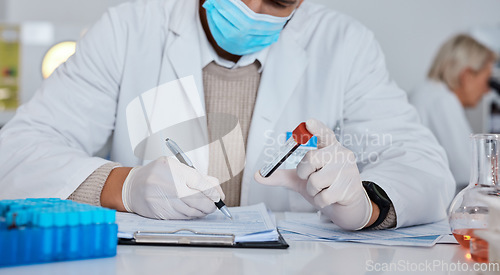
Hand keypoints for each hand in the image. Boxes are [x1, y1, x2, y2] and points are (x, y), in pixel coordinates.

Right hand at [121, 156, 224, 218]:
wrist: (132, 187)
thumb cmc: (157, 174)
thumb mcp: (176, 167)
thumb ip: (196, 175)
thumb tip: (216, 188)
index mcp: (173, 169)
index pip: (199, 182)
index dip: (213, 192)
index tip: (219, 197)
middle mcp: (168, 185)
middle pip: (198, 199)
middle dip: (211, 204)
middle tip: (216, 204)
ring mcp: (164, 201)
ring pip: (191, 211)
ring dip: (203, 211)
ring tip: (207, 208)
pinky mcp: (161, 213)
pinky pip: (183, 217)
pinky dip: (192, 215)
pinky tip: (195, 212)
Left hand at [255, 119, 372, 229]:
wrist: (344, 204)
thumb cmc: (322, 185)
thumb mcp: (300, 179)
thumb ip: (280, 175)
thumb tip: (257, 175)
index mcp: (329, 147)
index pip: (324, 133)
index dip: (316, 128)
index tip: (308, 122)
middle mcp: (341, 154)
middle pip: (311, 159)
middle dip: (304, 173)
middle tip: (311, 178)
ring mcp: (347, 170)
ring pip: (315, 181)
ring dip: (312, 191)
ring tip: (322, 189)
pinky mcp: (350, 187)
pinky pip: (323, 197)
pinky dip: (320, 201)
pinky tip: (329, 198)